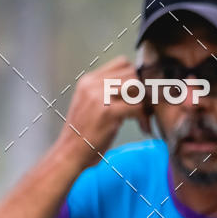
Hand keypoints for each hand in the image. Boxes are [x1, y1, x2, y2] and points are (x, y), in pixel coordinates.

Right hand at [55, 56, 151, 170]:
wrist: (70, 153)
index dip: (136, 79)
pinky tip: (143, 128)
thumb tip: (134, 91)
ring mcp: (99, 96)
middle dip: (143, 91)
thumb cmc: (84, 135)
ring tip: (144, 119)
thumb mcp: (92, 107)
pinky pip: (137, 107)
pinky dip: (144, 118)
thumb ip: (108, 95)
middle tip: (147, 110)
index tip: (140, 97)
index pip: (122, 63)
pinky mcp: (107, 112)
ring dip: (145, 103)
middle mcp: (93, 84)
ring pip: (136, 87)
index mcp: (89, 80)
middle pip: (131, 73)